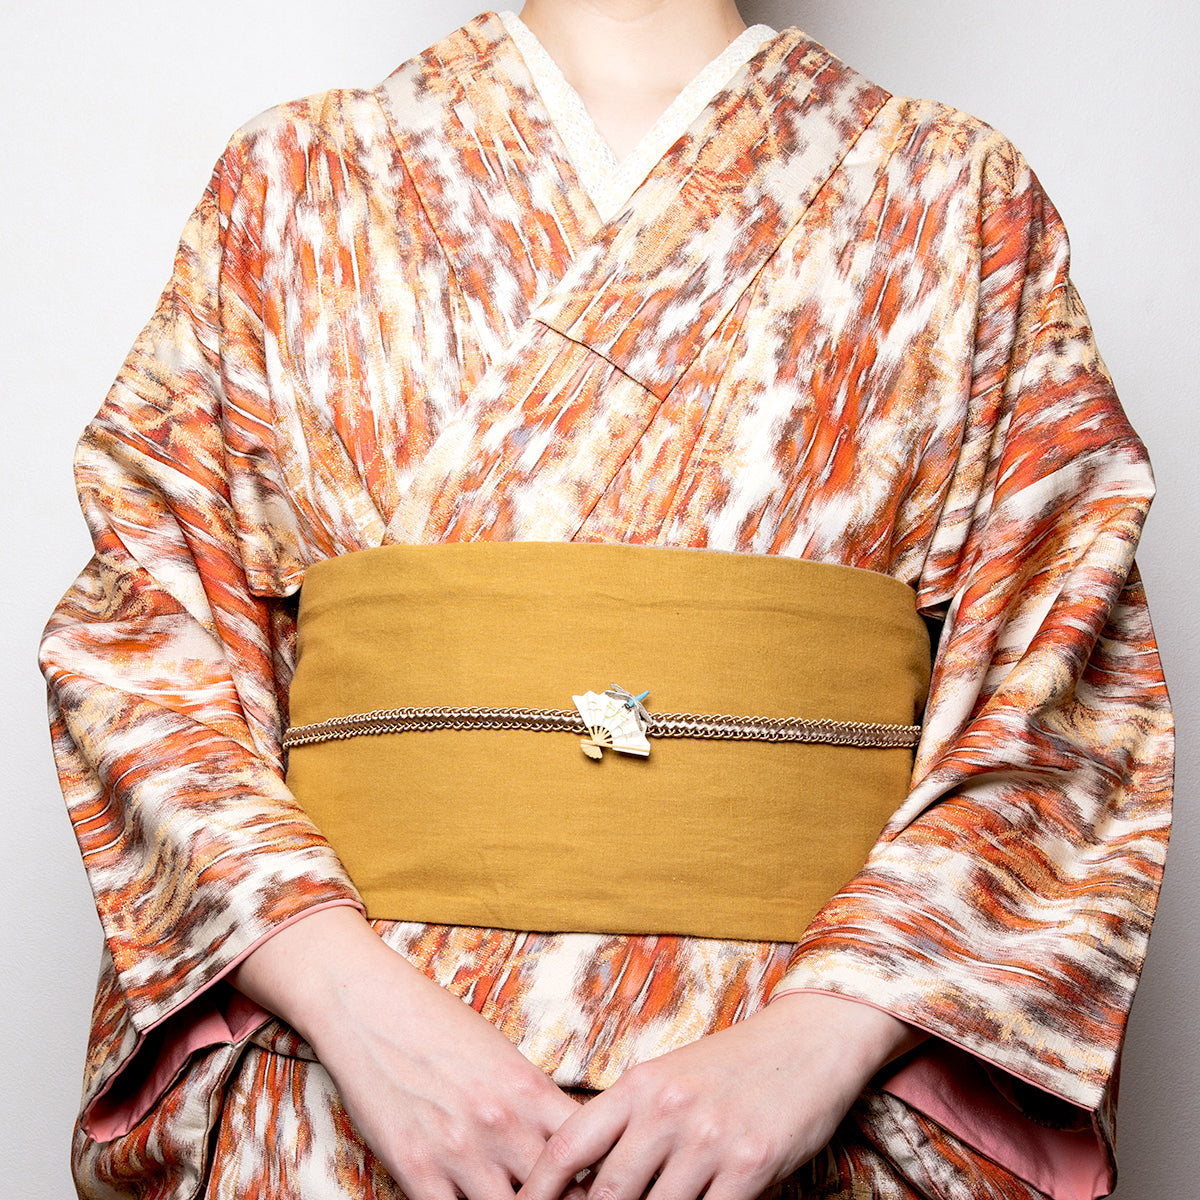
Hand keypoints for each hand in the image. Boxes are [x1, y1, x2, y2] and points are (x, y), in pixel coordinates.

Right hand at [231, 907, 579, 1199]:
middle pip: (558, 1192)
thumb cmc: (439, 1024)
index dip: (601, 1172)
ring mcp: (460, 1151)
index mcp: (530, 1089)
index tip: (604, 1181)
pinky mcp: (416, 1170)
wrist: (371, 1007)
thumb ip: (535, 1102)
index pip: (589, 1148)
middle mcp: (502, 1123)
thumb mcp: (503, 1054)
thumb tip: (572, 1141)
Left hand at [518, 991, 922, 1199]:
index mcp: (640, 1085)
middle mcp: (667, 1110)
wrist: (807, 1038)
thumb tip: (587, 1176)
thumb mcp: (671, 1078)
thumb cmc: (733, 1065)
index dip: (540, 1187)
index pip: (571, 1145)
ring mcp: (708, 1138)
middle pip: (609, 1192)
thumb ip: (631, 1120)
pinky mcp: (751, 1164)